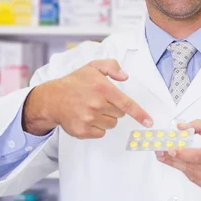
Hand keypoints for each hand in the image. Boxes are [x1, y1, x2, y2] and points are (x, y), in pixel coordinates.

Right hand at [23, 60, 152, 137]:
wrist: (52, 98)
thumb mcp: (93, 67)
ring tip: (92, 109)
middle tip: (100, 101)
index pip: (126, 104)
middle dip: (114, 108)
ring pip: (111, 124)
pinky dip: (97, 127)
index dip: (140, 114)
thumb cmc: (74, 82)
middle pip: (120, 114)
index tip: (149, 122)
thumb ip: (111, 67)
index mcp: (103, 89)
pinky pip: (100, 133)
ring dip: (106, 118)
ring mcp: (89, 119)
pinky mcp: (83, 131)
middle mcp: (96, 105)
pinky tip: (86, 117)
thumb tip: (125, 76)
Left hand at [156, 120, 200, 193]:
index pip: (199, 155)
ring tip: (167, 158)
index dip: (182, 153)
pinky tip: (182, 165)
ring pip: (193, 174)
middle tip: (161, 153)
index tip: (170, 149)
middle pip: (193, 166)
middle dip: (174, 159)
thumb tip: (180, 127)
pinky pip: (197, 180)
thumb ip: (199, 126)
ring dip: (179, 166)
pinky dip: (188, 172)